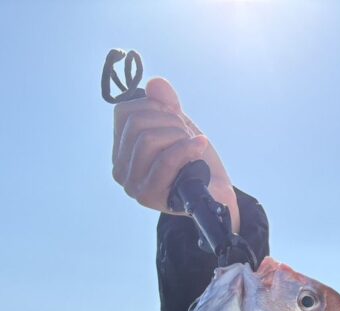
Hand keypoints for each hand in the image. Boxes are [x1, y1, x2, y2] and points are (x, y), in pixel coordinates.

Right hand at [111, 77, 239, 232]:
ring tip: (194, 145)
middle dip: (170, 121)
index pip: (124, 112)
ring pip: (149, 139)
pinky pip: (165, 160)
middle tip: (188, 134)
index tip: (176, 116)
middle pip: (137, 124)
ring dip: (179, 136)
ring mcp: (133, 184)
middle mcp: (120, 168)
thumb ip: (166, 104)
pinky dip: (187, 148)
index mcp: (122, 149)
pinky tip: (201, 145)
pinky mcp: (149, 196)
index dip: (154, 106)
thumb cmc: (196, 162)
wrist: (217, 194)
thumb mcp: (180, 126)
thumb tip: (156, 84)